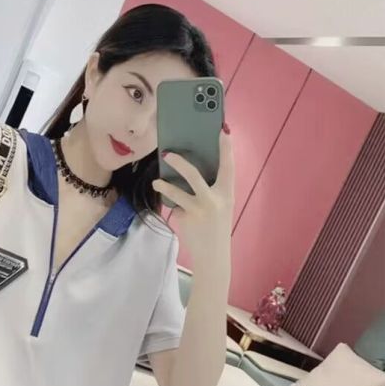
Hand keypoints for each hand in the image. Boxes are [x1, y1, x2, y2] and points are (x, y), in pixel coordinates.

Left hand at [152, 128, 234, 266]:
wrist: (213, 255)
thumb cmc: (217, 226)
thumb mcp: (221, 206)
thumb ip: (212, 190)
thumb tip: (190, 171)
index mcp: (227, 194)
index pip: (228, 167)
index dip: (226, 148)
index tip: (223, 129)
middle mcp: (214, 201)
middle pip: (194, 176)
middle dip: (180, 163)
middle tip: (167, 153)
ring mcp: (198, 211)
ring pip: (177, 193)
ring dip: (164, 186)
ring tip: (156, 182)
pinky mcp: (186, 220)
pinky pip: (176, 208)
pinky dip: (177, 210)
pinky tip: (182, 218)